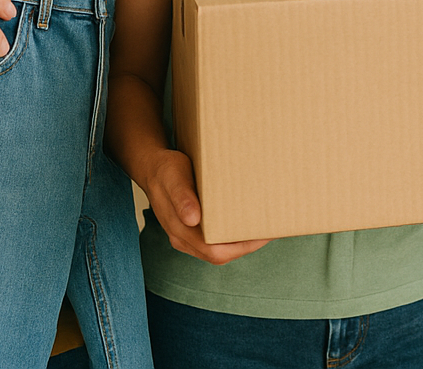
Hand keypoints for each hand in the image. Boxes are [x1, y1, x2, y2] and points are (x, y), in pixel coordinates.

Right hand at [141, 146, 269, 264]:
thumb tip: (193, 219)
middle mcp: (182, 238)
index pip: (214, 251)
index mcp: (179, 230)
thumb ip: (182, 197)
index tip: (263, 234)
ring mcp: (186, 235)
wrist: (152, 168)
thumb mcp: (174, 178)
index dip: (241, 247)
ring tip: (262, 228)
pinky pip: (213, 240)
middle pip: (219, 255)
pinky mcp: (191, 228)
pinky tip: (243, 223)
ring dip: (240, 243)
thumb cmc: (165, 171)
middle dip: (247, 246)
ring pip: (217, 250)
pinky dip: (231, 236)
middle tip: (270, 230)